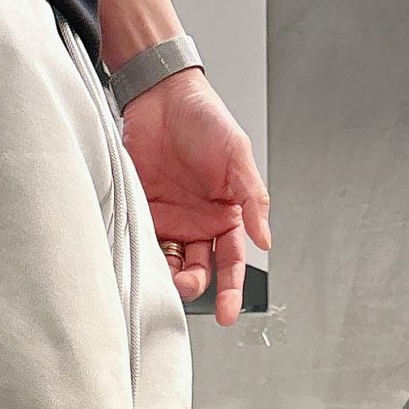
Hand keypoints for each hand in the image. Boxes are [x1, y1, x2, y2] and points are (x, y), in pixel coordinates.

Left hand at [120, 69, 270, 325]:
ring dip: (168, 277)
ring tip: (166, 278)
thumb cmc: (205, 118)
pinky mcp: (142, 212)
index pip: (232, 263)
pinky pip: (144, 243)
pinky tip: (143, 261)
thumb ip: (254, 199)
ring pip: (170, 263)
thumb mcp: (238, 156)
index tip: (229, 314)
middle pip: (199, 270)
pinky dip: (144, 256)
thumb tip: (265, 240)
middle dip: (194, 284)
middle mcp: (198, 224)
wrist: (162, 95)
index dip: (232, 290)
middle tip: (187, 285)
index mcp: (226, 215)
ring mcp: (170, 220)